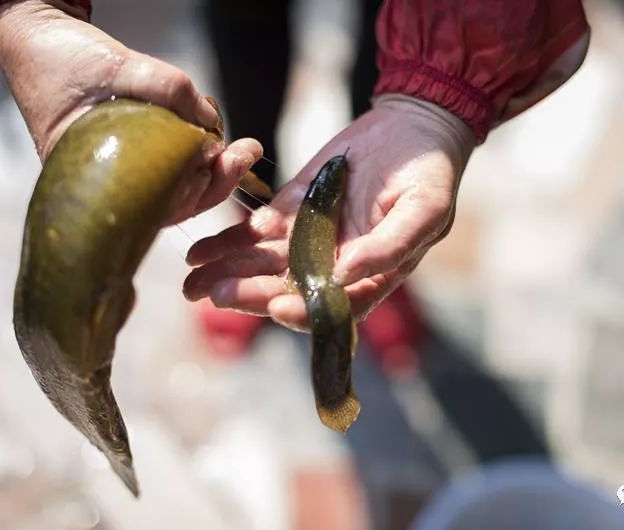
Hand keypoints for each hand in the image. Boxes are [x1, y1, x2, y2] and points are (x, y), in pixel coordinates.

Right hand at [0, 0, 260, 220]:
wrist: (35, 38)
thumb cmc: (61, 59)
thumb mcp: (117, 66)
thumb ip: (167, 89)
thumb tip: (211, 120)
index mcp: (94, 180)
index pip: (159, 204)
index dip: (202, 188)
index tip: (228, 159)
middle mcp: (110, 183)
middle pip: (175, 200)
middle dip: (218, 178)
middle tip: (248, 150)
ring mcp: (122, 169)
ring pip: (177, 184)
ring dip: (213, 167)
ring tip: (244, 146)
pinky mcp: (133, 150)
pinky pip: (170, 164)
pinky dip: (196, 152)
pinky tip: (215, 133)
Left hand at [183, 94, 476, 330]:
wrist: (413, 124)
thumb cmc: (430, 172)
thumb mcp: (425, 210)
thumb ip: (390, 247)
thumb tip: (345, 275)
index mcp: (370, 275)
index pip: (333, 309)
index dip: (304, 311)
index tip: (276, 305)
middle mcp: (336, 264)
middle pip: (288, 289)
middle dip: (250, 293)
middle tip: (214, 293)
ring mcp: (312, 237)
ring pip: (264, 264)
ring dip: (229, 273)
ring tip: (193, 279)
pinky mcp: (293, 209)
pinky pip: (257, 230)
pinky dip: (230, 240)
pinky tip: (203, 250)